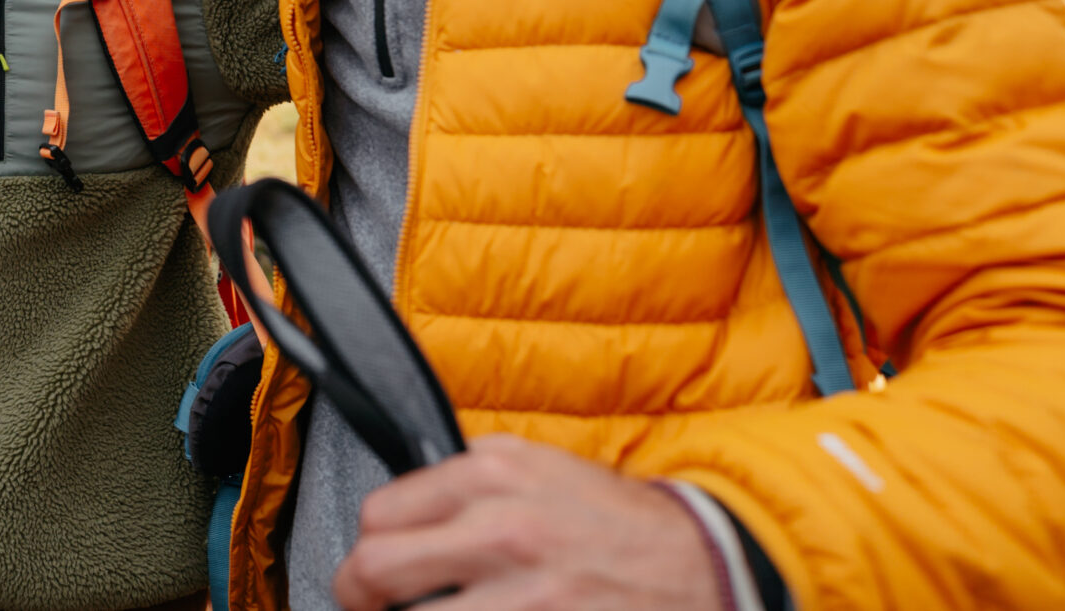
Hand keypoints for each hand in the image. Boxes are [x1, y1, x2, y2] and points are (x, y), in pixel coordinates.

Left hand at [334, 436, 723, 610]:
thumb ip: (466, 482)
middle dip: (361, 597)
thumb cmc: (614, 522)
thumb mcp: (538, 467)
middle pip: (374, 571)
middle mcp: (502, 530)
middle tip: (371, 607)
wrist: (704, 563)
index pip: (379, 515)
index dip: (365, 550)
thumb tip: (399, 515)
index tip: (371, 572)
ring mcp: (524, 597)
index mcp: (492, 475)